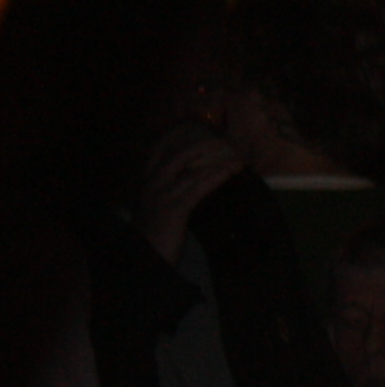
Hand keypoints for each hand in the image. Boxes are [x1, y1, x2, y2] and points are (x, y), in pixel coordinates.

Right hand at [132, 129, 243, 258]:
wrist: (145, 257)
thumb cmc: (155, 233)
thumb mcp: (159, 206)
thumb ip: (171, 190)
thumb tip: (196, 178)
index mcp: (146, 181)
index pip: (158, 149)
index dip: (178, 136)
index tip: (198, 129)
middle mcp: (151, 183)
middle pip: (178, 154)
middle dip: (203, 145)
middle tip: (225, 142)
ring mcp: (161, 196)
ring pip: (191, 170)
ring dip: (217, 162)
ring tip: (237, 159)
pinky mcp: (173, 210)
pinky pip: (197, 188)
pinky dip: (215, 177)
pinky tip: (229, 171)